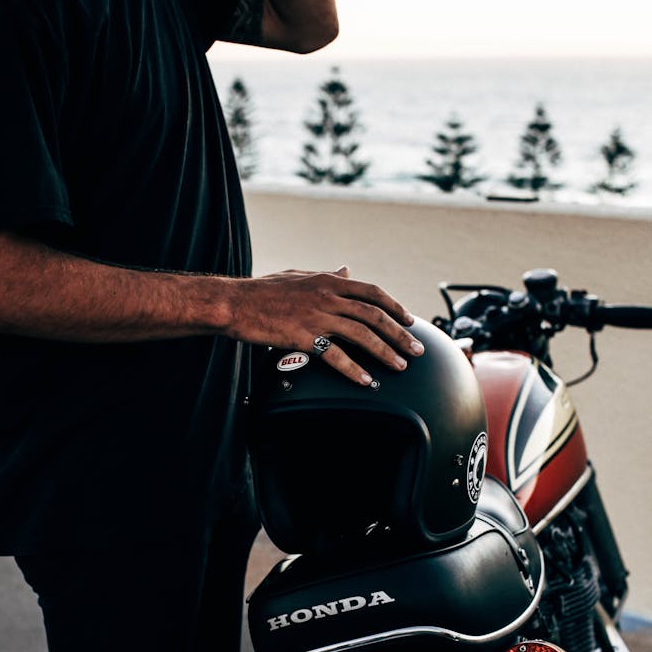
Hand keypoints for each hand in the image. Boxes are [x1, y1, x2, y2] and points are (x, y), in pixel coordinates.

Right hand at [227, 266, 423, 384]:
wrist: (234, 303)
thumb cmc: (263, 291)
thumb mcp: (298, 275)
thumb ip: (325, 275)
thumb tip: (346, 270)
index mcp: (328, 281)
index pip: (372, 292)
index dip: (395, 307)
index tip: (410, 321)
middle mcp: (328, 296)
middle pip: (374, 315)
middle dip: (400, 334)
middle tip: (416, 349)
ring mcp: (317, 316)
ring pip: (362, 335)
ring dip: (385, 352)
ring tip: (400, 367)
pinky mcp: (303, 337)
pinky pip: (336, 356)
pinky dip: (355, 370)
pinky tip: (367, 381)